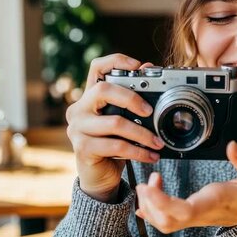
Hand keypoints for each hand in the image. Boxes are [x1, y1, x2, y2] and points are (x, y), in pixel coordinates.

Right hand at [66, 53, 164, 202]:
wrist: (100, 176)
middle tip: (150, 111)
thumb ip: (132, 98)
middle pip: (103, 90)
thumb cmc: (113, 144)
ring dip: (142, 133)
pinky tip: (150, 156)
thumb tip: (149, 66)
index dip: (117, 61)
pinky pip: (116, 146)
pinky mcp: (83, 148)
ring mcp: (78, 128)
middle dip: (132, 98)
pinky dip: (138, 151)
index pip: (97, 68)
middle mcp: (79, 108)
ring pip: (114, 122)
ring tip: (158, 142)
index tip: (140, 67)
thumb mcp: (124, 119)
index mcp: (89, 96)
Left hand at [135, 141, 236, 232]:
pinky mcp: (190, 216)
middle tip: (145, 182)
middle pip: (167, 221)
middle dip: (150, 203)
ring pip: (164, 223)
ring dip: (150, 206)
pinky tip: (145, 200)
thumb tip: (232, 146)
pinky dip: (151, 211)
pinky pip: (167, 221)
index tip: (149, 187)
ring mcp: (194, 217)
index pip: (184, 211)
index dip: (162, 203)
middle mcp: (201, 212)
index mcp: (214, 201)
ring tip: (150, 183)